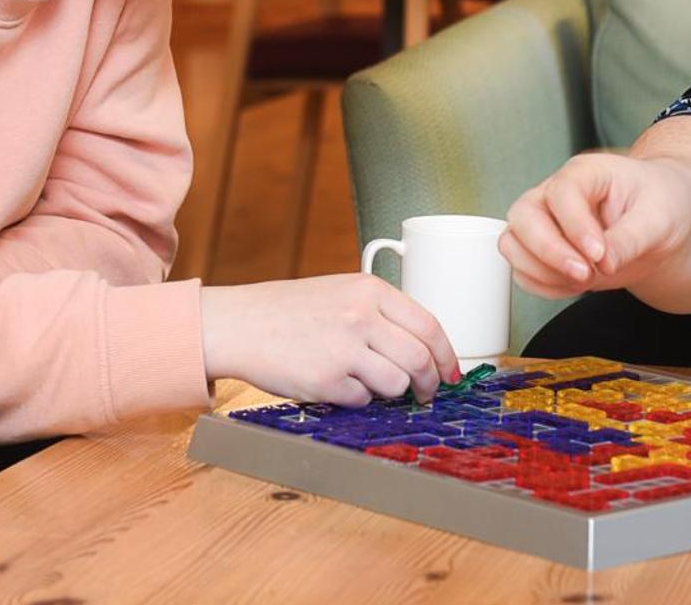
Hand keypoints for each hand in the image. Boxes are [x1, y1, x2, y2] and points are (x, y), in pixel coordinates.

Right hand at [199, 275, 459, 405]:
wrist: (239, 324)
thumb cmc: (289, 310)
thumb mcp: (342, 293)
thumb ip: (381, 314)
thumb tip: (422, 348)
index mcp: (370, 290)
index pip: (429, 325)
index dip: (446, 355)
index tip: (451, 373)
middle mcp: (362, 316)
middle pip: (420, 359)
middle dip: (430, 384)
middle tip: (427, 394)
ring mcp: (345, 349)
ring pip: (397, 384)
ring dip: (394, 394)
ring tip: (377, 388)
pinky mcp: (327, 380)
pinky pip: (362, 400)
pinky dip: (358, 399)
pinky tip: (340, 386)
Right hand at [498, 152, 690, 298]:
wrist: (663, 222)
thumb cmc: (662, 204)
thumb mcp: (659, 218)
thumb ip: (630, 238)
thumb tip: (604, 263)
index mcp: (586, 173)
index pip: (562, 193)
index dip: (576, 227)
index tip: (600, 254)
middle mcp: (556, 193)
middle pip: (524, 216)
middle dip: (550, 252)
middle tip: (586, 274)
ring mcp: (545, 222)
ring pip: (513, 244)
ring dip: (543, 271)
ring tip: (585, 280)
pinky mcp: (543, 250)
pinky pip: (522, 270)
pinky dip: (543, 285)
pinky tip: (574, 286)